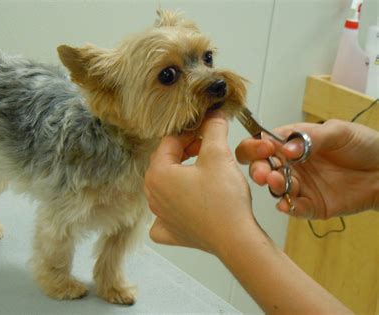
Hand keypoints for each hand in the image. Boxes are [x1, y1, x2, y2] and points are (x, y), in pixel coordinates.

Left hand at [144, 111, 253, 253]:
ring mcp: (159, 216)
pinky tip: (189, 204)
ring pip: (167, 185)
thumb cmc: (224, 199)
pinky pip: (166, 214)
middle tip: (208, 149)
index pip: (169, 142)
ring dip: (183, 175)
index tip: (206, 132)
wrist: (235, 238)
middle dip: (186, 152)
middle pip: (166, 162)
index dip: (190, 133)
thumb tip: (213, 114)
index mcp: (157, 174)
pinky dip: (176, 207)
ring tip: (206, 172)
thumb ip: (213, 129)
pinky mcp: (170, 232)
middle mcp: (152, 195)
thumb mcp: (218, 155)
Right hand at [235, 119, 378, 218]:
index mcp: (291, 143)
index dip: (256, 146)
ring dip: (273, 186)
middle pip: (261, 167)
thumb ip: (312, 137)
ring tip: (277, 182)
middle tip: (263, 172)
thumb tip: (287, 147)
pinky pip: (294, 208)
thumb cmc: (364, 146)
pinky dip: (287, 206)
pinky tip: (286, 203)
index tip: (265, 148)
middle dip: (257, 169)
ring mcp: (299, 186)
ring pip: (275, 188)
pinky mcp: (311, 205)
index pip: (262, 143)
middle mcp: (290, 165)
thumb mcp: (339, 132)